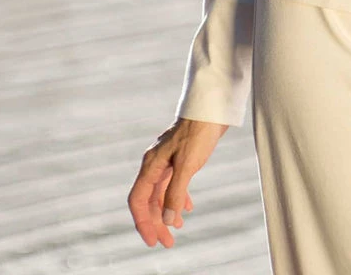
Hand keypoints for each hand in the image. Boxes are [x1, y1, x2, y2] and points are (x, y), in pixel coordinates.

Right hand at [128, 117, 228, 247]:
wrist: (212, 108)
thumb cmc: (198, 132)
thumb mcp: (187, 165)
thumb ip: (176, 193)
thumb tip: (167, 220)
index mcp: (151, 165)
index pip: (138, 200)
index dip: (143, 222)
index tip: (153, 240)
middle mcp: (155, 164)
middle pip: (150, 200)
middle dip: (157, 222)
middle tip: (167, 242)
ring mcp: (167, 161)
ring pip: (161, 193)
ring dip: (167, 211)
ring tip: (178, 227)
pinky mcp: (180, 158)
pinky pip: (173, 183)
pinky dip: (178, 197)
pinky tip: (188, 207)